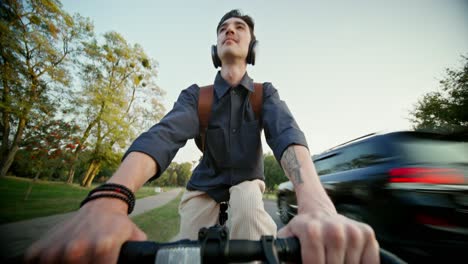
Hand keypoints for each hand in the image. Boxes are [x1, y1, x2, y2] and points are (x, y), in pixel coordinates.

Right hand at [25, 198, 146, 263]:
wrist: (102, 205)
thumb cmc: (119, 226)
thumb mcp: (136, 238)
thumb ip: (140, 253)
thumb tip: (146, 260)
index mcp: (103, 247)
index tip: (103, 262)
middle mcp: (78, 249)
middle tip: (90, 259)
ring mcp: (58, 249)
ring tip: (77, 259)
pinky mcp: (41, 248)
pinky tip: (58, 259)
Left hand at [278, 212, 378, 263]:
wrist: (318, 210)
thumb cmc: (302, 230)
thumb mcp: (286, 239)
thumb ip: (278, 252)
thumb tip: (265, 261)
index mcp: (311, 230)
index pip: (315, 263)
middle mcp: (333, 228)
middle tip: (323, 262)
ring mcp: (352, 230)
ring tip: (333, 261)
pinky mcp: (366, 232)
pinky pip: (371, 261)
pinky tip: (349, 261)